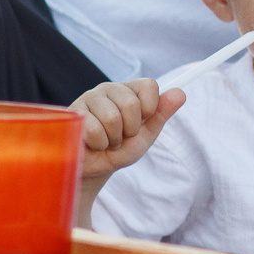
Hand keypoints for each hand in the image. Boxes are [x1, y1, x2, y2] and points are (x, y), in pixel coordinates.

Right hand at [72, 79, 182, 197]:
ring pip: (112, 117)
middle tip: (121, 136)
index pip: (149, 85)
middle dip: (130, 130)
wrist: (93, 169)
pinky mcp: (72, 112)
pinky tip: (92, 143)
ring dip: (112, 139)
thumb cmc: (119, 151)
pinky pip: (93, 129)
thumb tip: (181, 93)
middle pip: (131, 103)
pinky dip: (98, 144)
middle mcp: (109, 89)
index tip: (142, 121)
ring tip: (106, 141)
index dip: (150, 108)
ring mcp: (89, 98)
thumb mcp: (145, 135)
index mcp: (129, 91)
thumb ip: (162, 114)